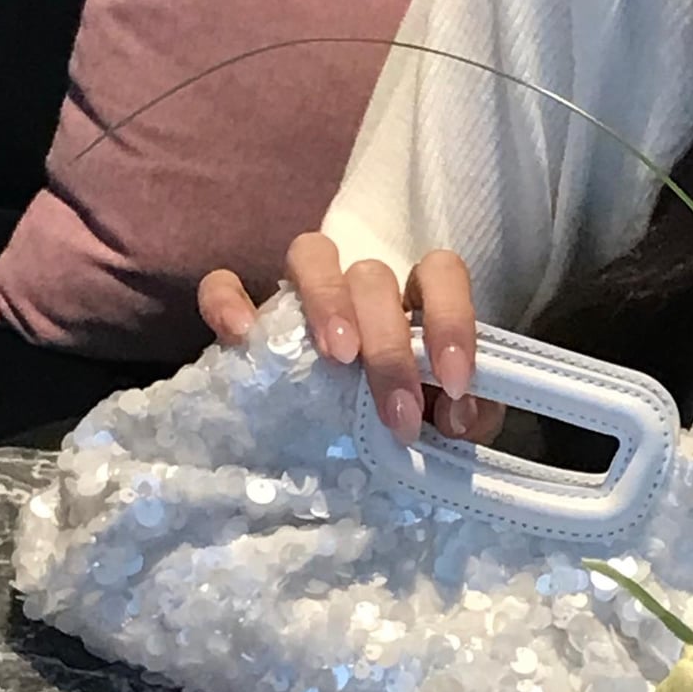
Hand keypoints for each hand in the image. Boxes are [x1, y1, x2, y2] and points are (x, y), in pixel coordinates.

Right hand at [198, 234, 504, 445]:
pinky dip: (228, 299)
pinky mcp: (247, 309)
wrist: (335, 437)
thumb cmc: (403, 411)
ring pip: (311, 254)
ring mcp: (302, 290)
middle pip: (374, 278)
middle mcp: (361, 285)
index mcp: (414, 299)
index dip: (451, 320)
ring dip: (328, 301)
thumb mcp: (443, 416)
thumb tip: (459, 416)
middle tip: (397, 411)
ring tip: (337, 356)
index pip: (439, 273)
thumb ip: (468, 412)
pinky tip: (242, 336)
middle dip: (390, 347)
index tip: (452, 382)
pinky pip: (224, 283)